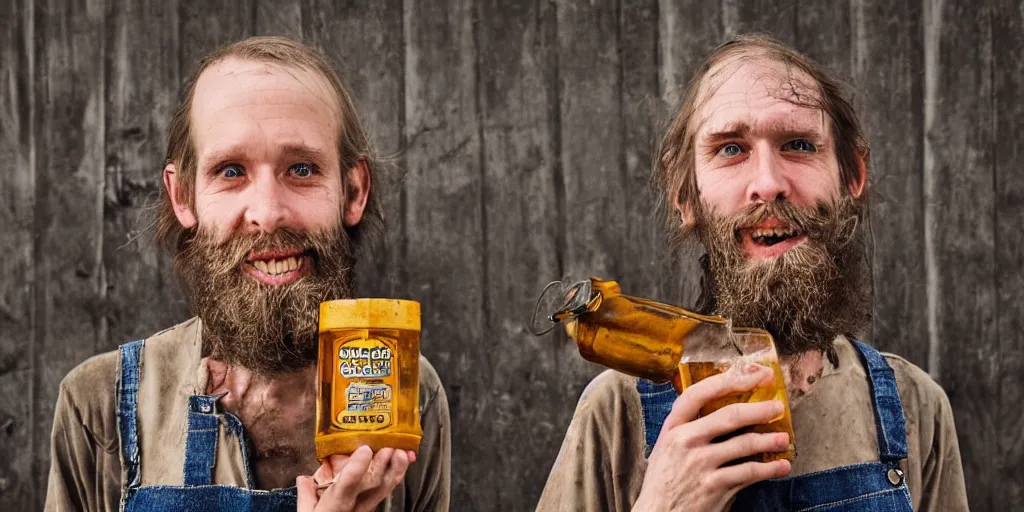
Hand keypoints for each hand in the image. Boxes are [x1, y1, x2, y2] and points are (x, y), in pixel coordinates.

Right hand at [296, 445, 415, 511]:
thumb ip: (306, 495)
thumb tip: (303, 477)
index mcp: (333, 506)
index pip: (345, 487)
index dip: (356, 468)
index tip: (365, 450)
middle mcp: (354, 507)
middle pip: (372, 486)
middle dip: (383, 465)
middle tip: (391, 445)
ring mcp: (366, 508)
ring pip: (384, 489)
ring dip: (395, 470)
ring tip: (404, 452)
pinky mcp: (372, 507)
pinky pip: (386, 490)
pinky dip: (395, 474)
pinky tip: (403, 460)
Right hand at [633, 363, 791, 511]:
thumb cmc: (665, 480)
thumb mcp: (668, 447)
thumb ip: (690, 428)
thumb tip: (726, 411)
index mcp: (673, 427)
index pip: (699, 393)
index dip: (729, 380)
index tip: (753, 375)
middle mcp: (685, 441)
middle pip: (729, 415)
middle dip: (759, 409)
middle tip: (778, 406)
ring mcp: (700, 464)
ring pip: (744, 444)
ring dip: (770, 440)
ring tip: (783, 439)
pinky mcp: (713, 486)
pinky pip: (749, 472)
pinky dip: (770, 469)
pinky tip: (780, 466)